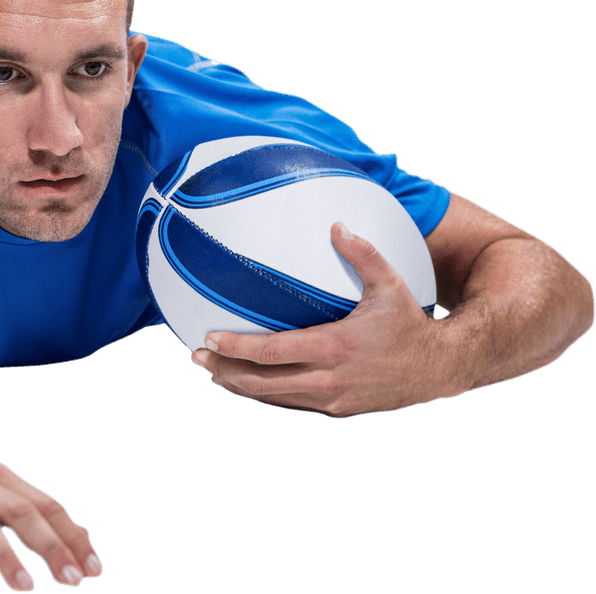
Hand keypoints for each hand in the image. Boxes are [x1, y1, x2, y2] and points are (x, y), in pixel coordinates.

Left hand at [190, 222, 455, 416]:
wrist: (440, 369)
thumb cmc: (410, 324)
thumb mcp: (390, 284)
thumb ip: (362, 253)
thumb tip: (337, 224)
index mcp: (333, 348)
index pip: (270, 352)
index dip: (234, 349)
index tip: (207, 340)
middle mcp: (327, 379)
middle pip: (260, 383)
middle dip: (223, 372)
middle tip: (196, 358)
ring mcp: (331, 400)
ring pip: (272, 399)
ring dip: (239, 386)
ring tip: (212, 372)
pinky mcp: (337, 411)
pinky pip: (290, 404)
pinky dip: (265, 395)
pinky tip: (248, 384)